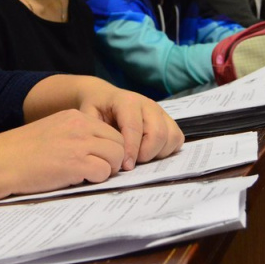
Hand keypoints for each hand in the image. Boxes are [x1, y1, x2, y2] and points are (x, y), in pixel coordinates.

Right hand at [0, 110, 126, 195]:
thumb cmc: (20, 152)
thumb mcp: (51, 132)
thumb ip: (74, 136)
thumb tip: (98, 151)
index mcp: (74, 116)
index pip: (110, 130)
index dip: (107, 148)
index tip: (96, 159)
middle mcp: (80, 126)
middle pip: (119, 143)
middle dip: (112, 159)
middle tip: (95, 170)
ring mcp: (79, 144)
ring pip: (116, 157)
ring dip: (105, 170)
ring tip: (85, 175)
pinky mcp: (76, 164)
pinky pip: (104, 173)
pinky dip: (95, 180)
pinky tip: (77, 180)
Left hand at [22, 75, 183, 172]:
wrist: (103, 97)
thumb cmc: (95, 109)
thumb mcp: (87, 115)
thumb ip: (95, 131)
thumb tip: (105, 152)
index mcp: (127, 101)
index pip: (134, 128)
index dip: (131, 150)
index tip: (125, 167)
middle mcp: (148, 104)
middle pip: (157, 134)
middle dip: (145, 154)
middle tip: (130, 163)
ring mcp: (160, 112)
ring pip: (170, 137)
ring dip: (157, 154)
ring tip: (139, 158)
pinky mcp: (168, 120)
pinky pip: (177, 139)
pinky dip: (167, 150)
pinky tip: (150, 153)